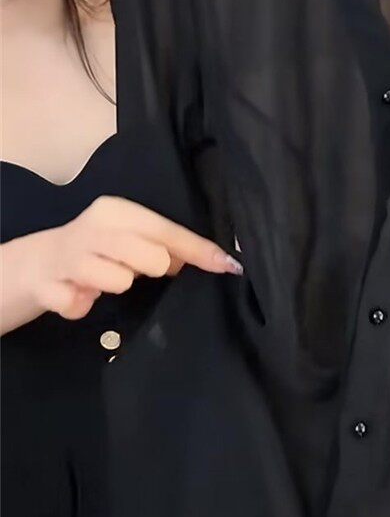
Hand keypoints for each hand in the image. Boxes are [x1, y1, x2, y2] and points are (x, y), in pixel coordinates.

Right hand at [22, 195, 242, 320]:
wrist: (34, 265)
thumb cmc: (95, 252)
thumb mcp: (128, 241)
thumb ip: (165, 248)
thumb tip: (214, 260)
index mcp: (117, 211)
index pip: (167, 230)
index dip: (199, 250)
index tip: (228, 265)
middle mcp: (94, 227)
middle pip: (152, 256)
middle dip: (152, 268)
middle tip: (133, 270)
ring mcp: (68, 255)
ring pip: (118, 281)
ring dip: (114, 287)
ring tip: (99, 279)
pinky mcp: (48, 285)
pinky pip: (79, 306)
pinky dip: (81, 306)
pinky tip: (75, 294)